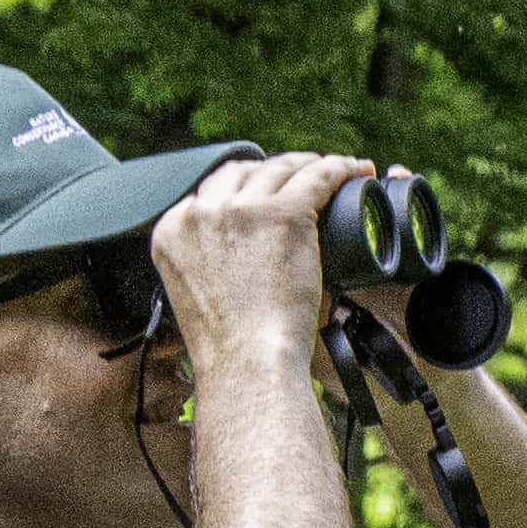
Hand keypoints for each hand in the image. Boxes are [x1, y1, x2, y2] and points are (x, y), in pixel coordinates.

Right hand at [150, 150, 357, 365]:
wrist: (249, 365)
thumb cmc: (233, 351)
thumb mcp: (197, 298)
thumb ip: (206, 270)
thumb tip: (236, 265)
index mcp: (172, 231)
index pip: (208, 191)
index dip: (239, 187)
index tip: (262, 194)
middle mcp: (200, 213)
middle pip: (242, 172)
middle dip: (272, 169)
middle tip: (300, 176)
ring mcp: (241, 210)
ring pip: (280, 168)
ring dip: (308, 162)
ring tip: (333, 168)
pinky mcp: (282, 214)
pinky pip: (316, 177)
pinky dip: (338, 169)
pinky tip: (353, 169)